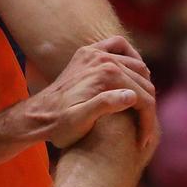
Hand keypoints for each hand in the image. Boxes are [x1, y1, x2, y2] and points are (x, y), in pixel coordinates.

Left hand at [19, 36, 155, 149]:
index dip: (148, 120)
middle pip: (142, 81)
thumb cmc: (59, 124)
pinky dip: (130, 57)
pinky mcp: (88, 53)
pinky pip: (118, 45)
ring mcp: (94, 52)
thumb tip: (132, 95)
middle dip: (148, 105)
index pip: (142, 96)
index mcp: (104, 74)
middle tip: (145, 128)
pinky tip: (132, 75)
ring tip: (143, 108)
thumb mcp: (80, 120)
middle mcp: (101, 58)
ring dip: (143, 85)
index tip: (143, 140)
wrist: (38, 114)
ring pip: (136, 65)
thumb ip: (105, 105)